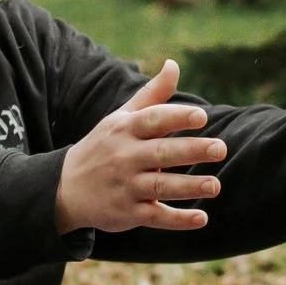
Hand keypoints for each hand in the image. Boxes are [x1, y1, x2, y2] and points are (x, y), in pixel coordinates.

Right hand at [54, 59, 228, 234]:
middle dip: (192, 150)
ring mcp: (126, 187)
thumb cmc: (103, 146)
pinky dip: (178, 220)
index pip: (153, 120)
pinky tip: (201, 218)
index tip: (202, 116)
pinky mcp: (127, 213)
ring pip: (160, 186)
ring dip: (189, 186)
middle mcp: (125, 157)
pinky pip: (155, 217)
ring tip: (216, 185)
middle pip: (161, 153)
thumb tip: (174, 64)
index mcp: (125, 130)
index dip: (177, 117)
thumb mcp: (121, 118)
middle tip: (221, 148)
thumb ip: (152, 95)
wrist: (64, 188)